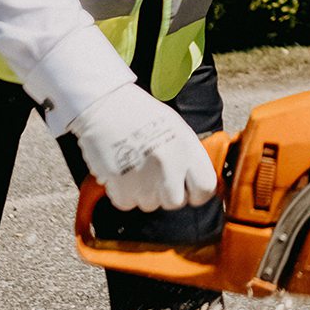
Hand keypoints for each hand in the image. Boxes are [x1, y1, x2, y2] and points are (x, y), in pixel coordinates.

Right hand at [67, 84, 217, 211]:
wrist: (105, 104)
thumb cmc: (140, 114)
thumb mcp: (175, 128)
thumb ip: (188, 156)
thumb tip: (198, 181)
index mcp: (187, 147)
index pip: (205, 188)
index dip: (197, 193)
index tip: (188, 190)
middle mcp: (169, 164)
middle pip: (175, 202)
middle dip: (165, 194)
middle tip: (154, 177)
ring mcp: (144, 176)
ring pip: (149, 204)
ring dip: (142, 193)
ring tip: (135, 168)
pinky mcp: (120, 183)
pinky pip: (126, 203)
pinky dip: (122, 193)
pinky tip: (121, 172)